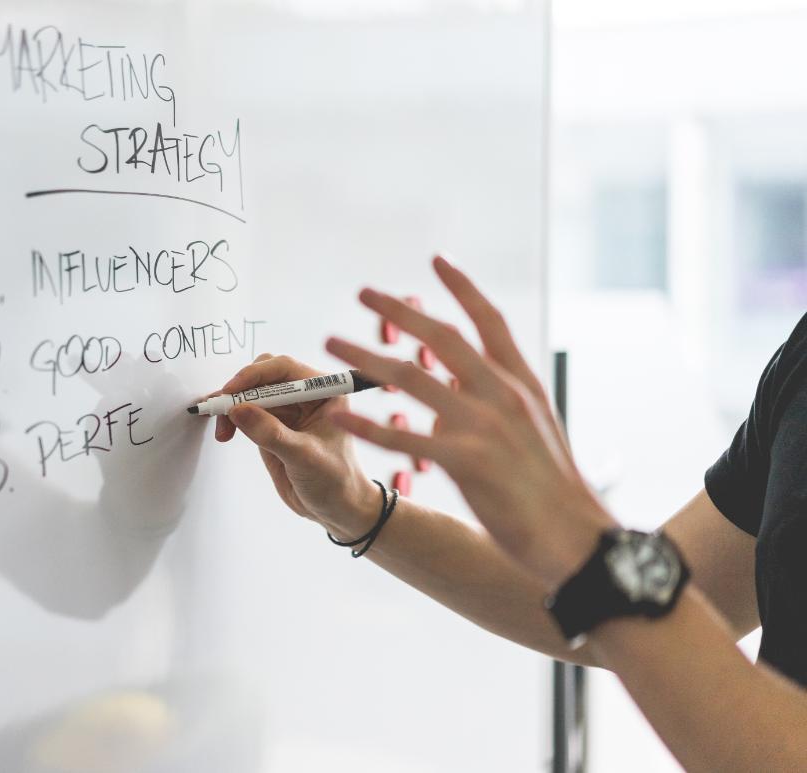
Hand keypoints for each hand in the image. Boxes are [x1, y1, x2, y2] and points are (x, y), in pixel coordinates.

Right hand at [213, 354, 381, 537]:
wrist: (335, 508)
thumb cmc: (336, 481)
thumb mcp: (305, 457)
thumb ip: (271, 434)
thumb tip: (238, 410)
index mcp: (325, 391)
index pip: (285, 369)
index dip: (256, 375)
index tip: (232, 390)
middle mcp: (305, 395)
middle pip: (263, 376)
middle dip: (240, 390)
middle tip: (221, 409)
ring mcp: (287, 410)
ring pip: (250, 394)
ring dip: (231, 406)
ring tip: (222, 429)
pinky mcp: (271, 425)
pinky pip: (245, 412)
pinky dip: (231, 418)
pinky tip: (224, 431)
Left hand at [325, 255, 616, 587]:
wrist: (575, 537)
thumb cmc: (551, 488)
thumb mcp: (530, 430)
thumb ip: (488, 402)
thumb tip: (441, 393)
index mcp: (521, 383)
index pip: (489, 321)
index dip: (462, 287)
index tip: (436, 260)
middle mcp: (503, 395)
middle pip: (442, 337)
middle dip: (399, 310)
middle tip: (363, 292)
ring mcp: (486, 426)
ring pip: (412, 378)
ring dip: (365, 358)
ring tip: (330, 345)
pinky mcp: (467, 462)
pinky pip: (404, 438)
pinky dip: (368, 426)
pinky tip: (341, 415)